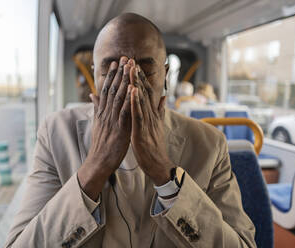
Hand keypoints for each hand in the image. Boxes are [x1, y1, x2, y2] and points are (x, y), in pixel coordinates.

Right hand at [78, 57, 132, 199]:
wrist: (98, 161)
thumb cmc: (100, 143)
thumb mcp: (97, 123)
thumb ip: (96, 107)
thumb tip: (93, 94)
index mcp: (102, 112)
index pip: (107, 90)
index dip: (112, 75)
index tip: (116, 63)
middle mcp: (106, 113)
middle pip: (112, 89)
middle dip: (119, 73)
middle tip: (124, 58)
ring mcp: (112, 120)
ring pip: (118, 97)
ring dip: (124, 81)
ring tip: (128, 67)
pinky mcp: (119, 128)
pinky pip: (124, 112)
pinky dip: (129, 100)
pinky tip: (133, 89)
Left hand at [130, 65, 173, 185]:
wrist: (158, 164)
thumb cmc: (154, 146)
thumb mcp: (157, 125)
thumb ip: (160, 111)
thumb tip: (163, 98)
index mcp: (151, 113)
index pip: (145, 92)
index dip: (139, 78)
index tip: (133, 64)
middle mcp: (150, 114)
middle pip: (143, 91)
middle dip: (137, 75)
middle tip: (131, 59)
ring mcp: (147, 122)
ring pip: (141, 99)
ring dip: (136, 83)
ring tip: (131, 68)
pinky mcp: (142, 130)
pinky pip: (138, 114)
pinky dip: (135, 101)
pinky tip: (132, 90)